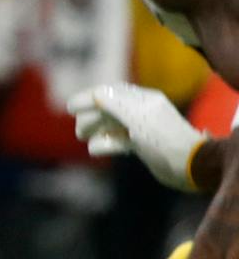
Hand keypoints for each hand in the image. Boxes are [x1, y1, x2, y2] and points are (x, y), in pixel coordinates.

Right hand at [68, 82, 208, 191]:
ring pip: (110, 125)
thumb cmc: (163, 140)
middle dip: (90, 117)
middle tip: (79, 131)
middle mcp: (141, 112)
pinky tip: (97, 149)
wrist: (188, 165)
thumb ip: (114, 103)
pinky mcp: (140, 145)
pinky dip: (105, 144)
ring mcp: (141, 129)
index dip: (88, 98)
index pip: (110, 92)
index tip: (70, 108)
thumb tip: (95, 94)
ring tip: (84, 138)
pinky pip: (117, 140)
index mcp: (143, 100)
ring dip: (95, 130)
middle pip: (107, 109)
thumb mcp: (138, 118)